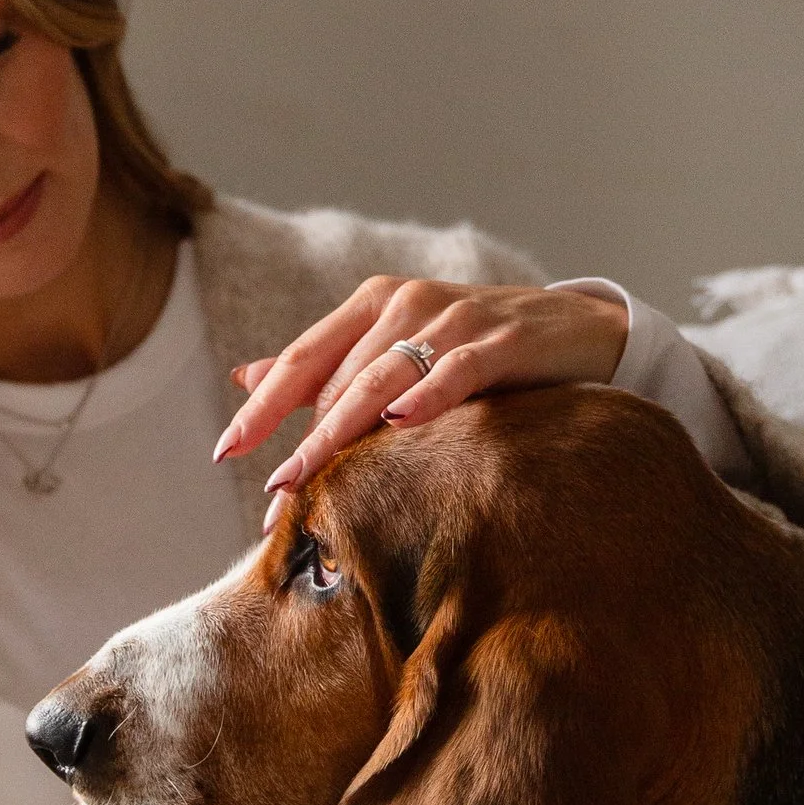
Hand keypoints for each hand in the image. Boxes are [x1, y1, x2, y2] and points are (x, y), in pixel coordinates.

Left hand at [213, 275, 629, 507]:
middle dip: (303, 445)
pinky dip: (428, 394)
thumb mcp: (395, 347)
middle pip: (339, 379)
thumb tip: (244, 377)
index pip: (303, 358)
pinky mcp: (503, 340)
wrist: (578, 328)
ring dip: (341, 433)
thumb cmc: (475, 347)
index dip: (263, 406)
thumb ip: (325, 364)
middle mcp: (406, 304)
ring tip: (307, 476)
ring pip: (384, 377)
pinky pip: (458, 369)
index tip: (225, 452)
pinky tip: (399, 421)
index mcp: (373, 305)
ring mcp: (455, 319)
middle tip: (274, 500)